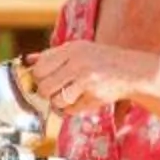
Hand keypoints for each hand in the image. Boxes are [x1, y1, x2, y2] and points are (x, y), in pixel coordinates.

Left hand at [24, 42, 157, 117]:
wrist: (132, 71)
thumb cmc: (101, 60)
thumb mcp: (78, 50)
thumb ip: (52, 55)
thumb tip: (27, 60)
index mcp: (72, 50)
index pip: (40, 68)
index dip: (37, 77)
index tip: (44, 79)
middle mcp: (78, 64)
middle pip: (44, 87)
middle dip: (46, 92)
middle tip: (55, 90)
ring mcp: (87, 81)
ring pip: (56, 100)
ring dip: (59, 102)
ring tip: (69, 95)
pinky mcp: (94, 97)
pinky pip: (71, 110)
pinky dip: (71, 109)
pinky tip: (80, 100)